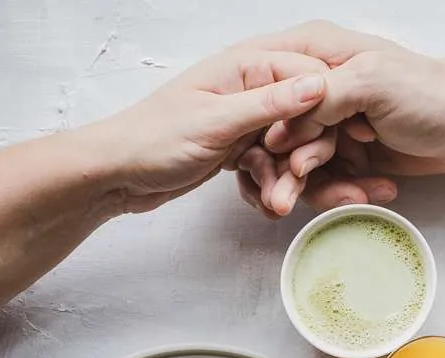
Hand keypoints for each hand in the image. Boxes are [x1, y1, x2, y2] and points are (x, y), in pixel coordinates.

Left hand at [88, 44, 330, 213]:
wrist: (120, 173)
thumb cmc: (154, 139)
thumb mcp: (217, 121)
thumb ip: (270, 103)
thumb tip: (319, 85)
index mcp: (246, 66)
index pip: (311, 76)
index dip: (325, 112)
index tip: (321, 147)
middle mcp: (251, 88)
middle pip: (306, 118)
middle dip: (304, 156)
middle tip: (294, 184)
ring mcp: (246, 119)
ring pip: (290, 149)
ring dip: (286, 180)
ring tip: (275, 205)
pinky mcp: (240, 147)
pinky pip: (272, 167)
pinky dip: (269, 187)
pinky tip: (260, 202)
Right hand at [236, 23, 444, 216]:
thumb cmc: (431, 93)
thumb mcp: (368, 83)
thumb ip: (318, 104)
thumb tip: (278, 136)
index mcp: (316, 56)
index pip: (267, 92)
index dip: (266, 128)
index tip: (276, 159)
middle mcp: (321, 90)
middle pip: (280, 136)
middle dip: (289, 171)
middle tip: (287, 199)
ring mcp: (336, 123)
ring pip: (304, 166)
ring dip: (322, 189)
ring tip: (353, 195)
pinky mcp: (352, 152)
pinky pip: (332, 182)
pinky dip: (347, 193)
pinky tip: (373, 191)